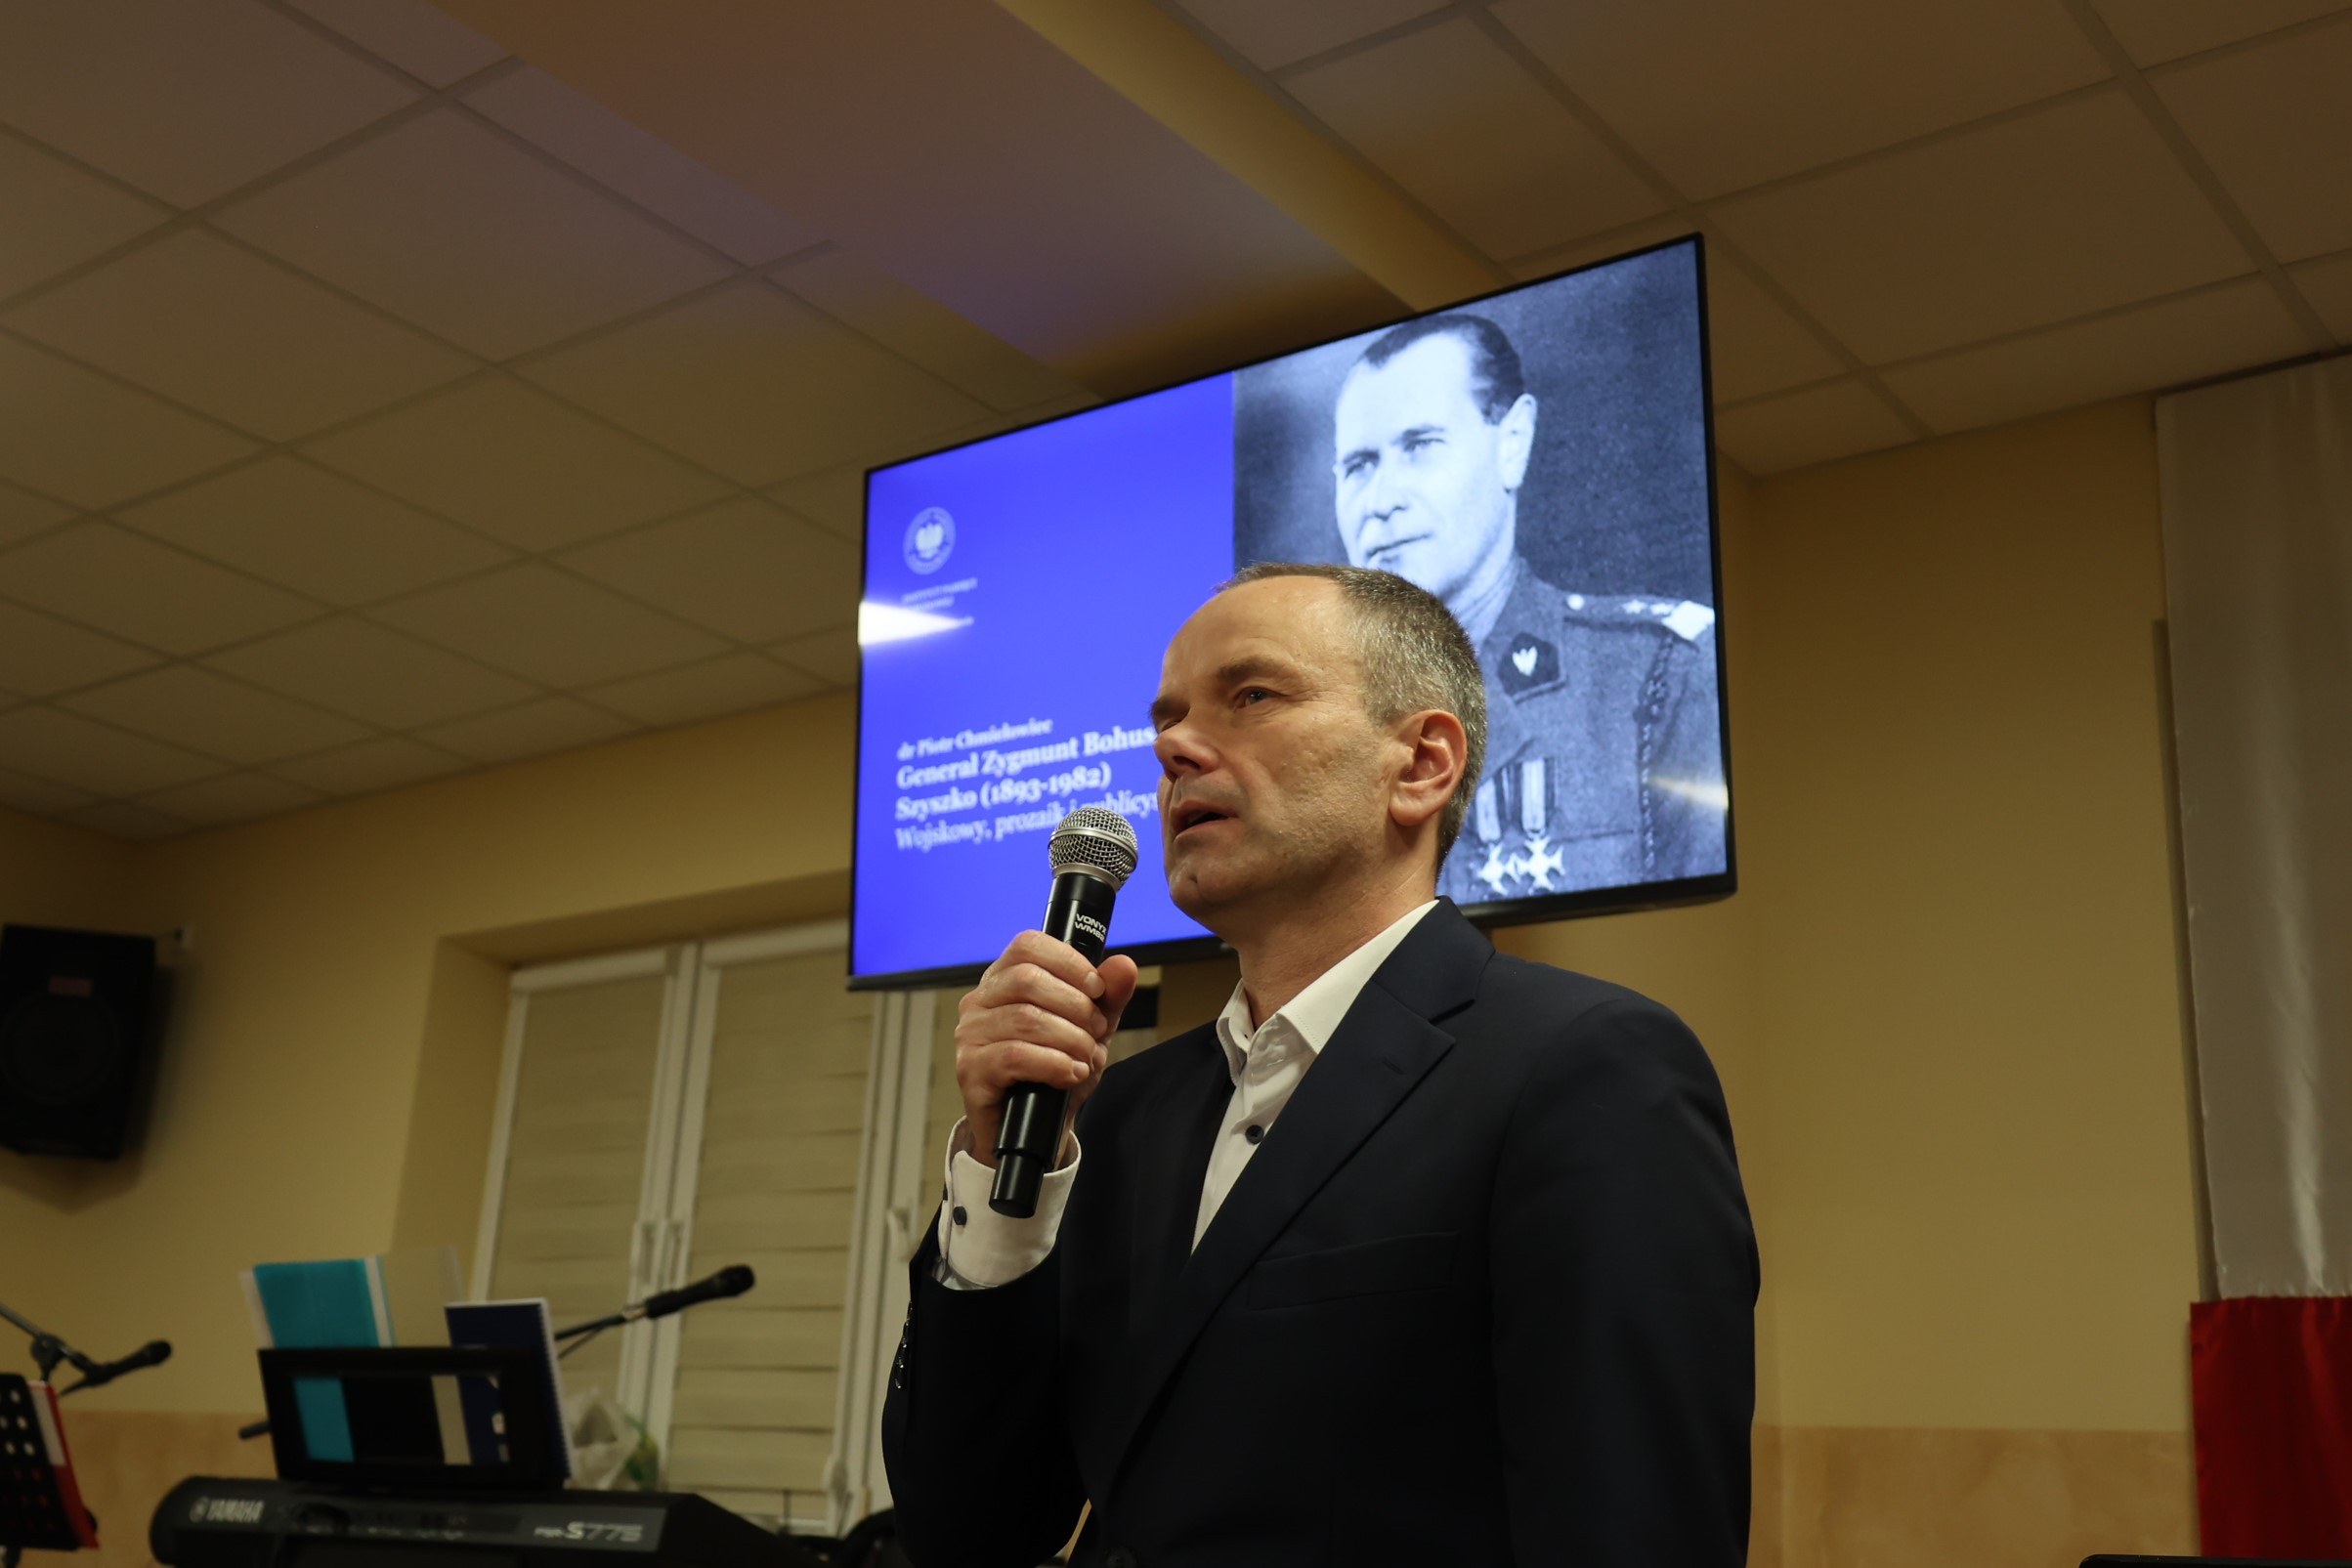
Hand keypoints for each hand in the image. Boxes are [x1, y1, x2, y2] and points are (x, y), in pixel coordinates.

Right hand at [954, 932, 1140, 1167]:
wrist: (1036, 1129)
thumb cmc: (1056, 1070)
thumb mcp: (1091, 1029)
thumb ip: (1108, 997)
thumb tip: (1123, 966)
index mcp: (1004, 979)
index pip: (1028, 946)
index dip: (1069, 963)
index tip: (1096, 990)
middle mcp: (980, 1001)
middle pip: (1028, 980)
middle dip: (1076, 1007)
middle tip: (1096, 1032)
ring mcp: (970, 1035)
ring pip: (1025, 1019)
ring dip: (1070, 1039)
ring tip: (1086, 1058)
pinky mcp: (971, 1070)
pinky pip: (1014, 1056)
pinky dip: (1053, 1064)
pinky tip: (1071, 1074)